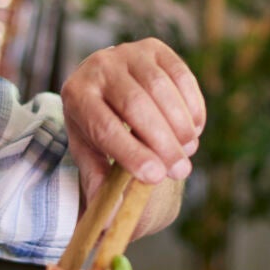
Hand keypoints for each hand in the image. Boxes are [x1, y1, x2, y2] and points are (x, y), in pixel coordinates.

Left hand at [61, 39, 204, 190]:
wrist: (104, 86)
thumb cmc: (97, 127)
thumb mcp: (90, 153)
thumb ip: (99, 181)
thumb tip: (111, 221)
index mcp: (76, 95)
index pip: (104, 126)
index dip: (132, 153)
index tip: (156, 177)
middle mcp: (98, 66)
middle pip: (135, 105)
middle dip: (162, 142)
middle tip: (180, 170)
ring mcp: (127, 52)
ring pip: (161, 88)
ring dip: (180, 124)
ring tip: (187, 151)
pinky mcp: (155, 47)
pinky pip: (181, 75)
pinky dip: (192, 106)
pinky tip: (194, 129)